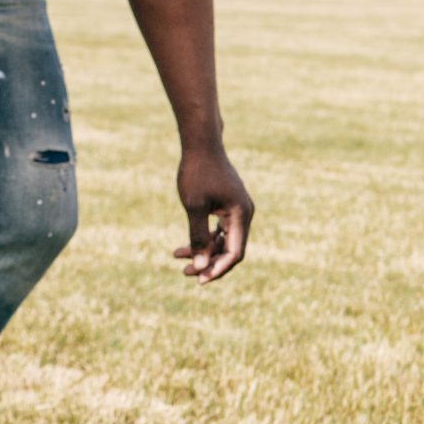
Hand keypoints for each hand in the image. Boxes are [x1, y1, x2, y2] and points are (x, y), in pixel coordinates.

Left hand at [175, 143, 253, 281]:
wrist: (200, 144)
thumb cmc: (196, 172)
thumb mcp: (194, 206)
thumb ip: (197, 236)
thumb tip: (201, 265)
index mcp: (241, 214)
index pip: (235, 253)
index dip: (218, 269)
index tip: (199, 279)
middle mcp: (243, 214)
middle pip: (230, 250)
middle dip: (209, 263)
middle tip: (186, 273)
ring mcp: (236, 210)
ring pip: (222, 241)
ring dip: (204, 252)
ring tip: (179, 260)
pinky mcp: (227, 206)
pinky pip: (218, 230)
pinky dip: (203, 239)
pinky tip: (181, 248)